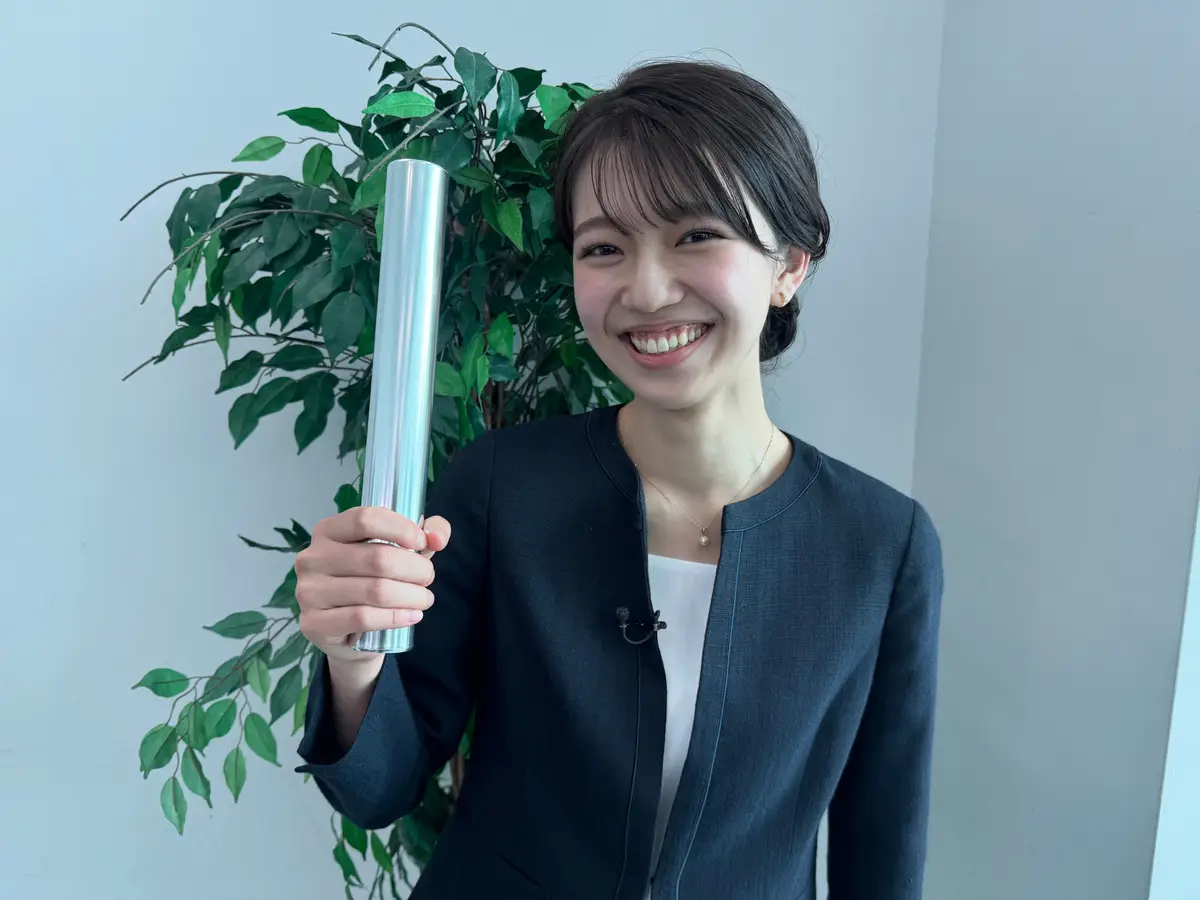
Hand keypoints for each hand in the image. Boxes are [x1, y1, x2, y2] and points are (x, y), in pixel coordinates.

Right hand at [295, 507, 450, 665]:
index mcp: (328, 530)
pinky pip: (363, 617)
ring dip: (411, 595)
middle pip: (376, 558)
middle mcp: (312, 558)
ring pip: (374, 591)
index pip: (365, 519)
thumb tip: (437, 538)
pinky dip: (395, 617)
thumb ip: (426, 533)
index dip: (400, 529)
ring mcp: (309, 591)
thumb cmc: (372, 581)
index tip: (422, 543)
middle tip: (428, 578)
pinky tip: (412, 616)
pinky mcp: (314, 623)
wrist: (348, 633)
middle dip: (415, 569)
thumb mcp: (399, 551)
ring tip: (425, 599)